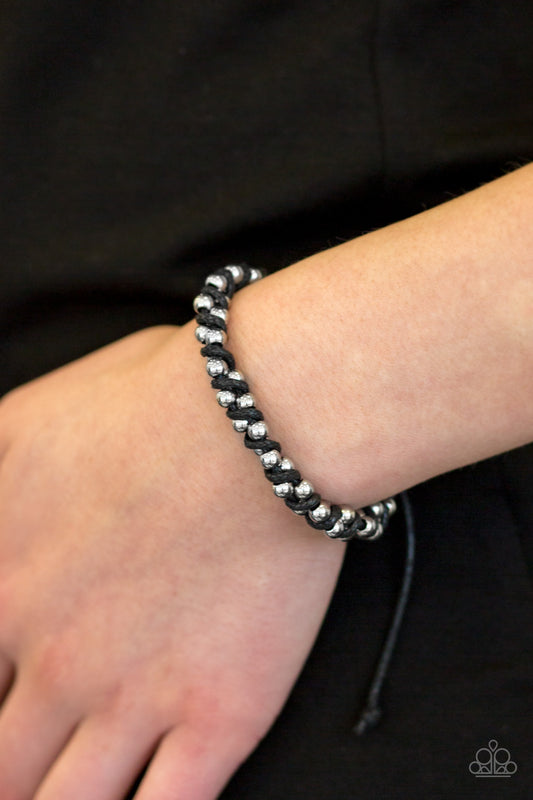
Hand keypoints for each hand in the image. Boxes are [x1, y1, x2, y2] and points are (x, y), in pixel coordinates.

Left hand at [0, 325, 344, 799]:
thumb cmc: (152, 403)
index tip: (2, 699)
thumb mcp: (19, 423)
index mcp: (2, 585)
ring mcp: (135, 696)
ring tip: (60, 794)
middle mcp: (56, 658)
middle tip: (21, 760)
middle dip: (5, 770)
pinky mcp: (220, 713)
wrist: (263, 421)